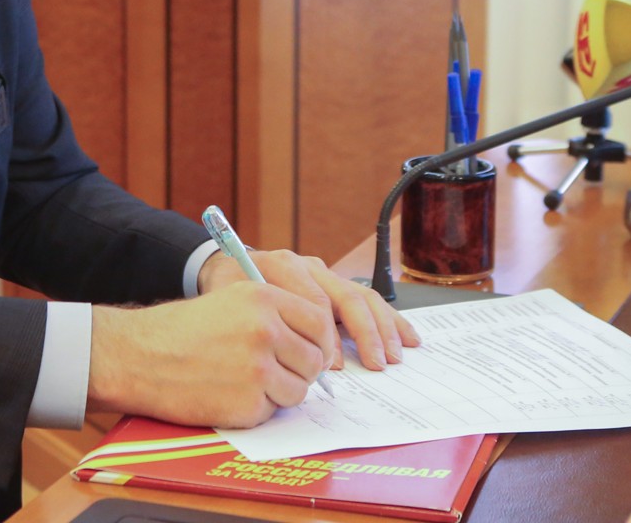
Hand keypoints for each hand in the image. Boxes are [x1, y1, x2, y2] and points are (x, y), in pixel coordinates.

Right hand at [87, 280, 333, 427]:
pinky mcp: (248, 403)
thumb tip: (317, 344)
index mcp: (262, 297)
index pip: (319, 321)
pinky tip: (228, 394)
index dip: (319, 341)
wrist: (137, 357)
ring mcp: (258, 368)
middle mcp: (264, 329)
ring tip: (244, 382)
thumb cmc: (180, 331)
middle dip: (300, 370)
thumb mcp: (229, 301)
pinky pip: (273, 411)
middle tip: (274, 372)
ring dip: (279, 392)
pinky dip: (256, 409)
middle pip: (314, 359)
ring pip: (298, 389)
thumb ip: (274, 315)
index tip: (310, 352)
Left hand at [198, 247, 420, 370]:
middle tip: (377, 362)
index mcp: (284, 266)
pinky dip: (389, 320)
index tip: (332, 365)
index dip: (328, 337)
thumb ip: (259, 324)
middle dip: (366, 332)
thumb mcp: (232, 302)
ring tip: (393, 356)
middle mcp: (309, 266)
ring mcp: (325, 275)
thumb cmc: (227, 291)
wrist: (224, 267)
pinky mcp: (335, 286)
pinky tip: (406, 338)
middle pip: (347, 295)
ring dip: (383, 328)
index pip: (317, 302)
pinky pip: (367, 299)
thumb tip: (294, 357)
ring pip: (363, 296)